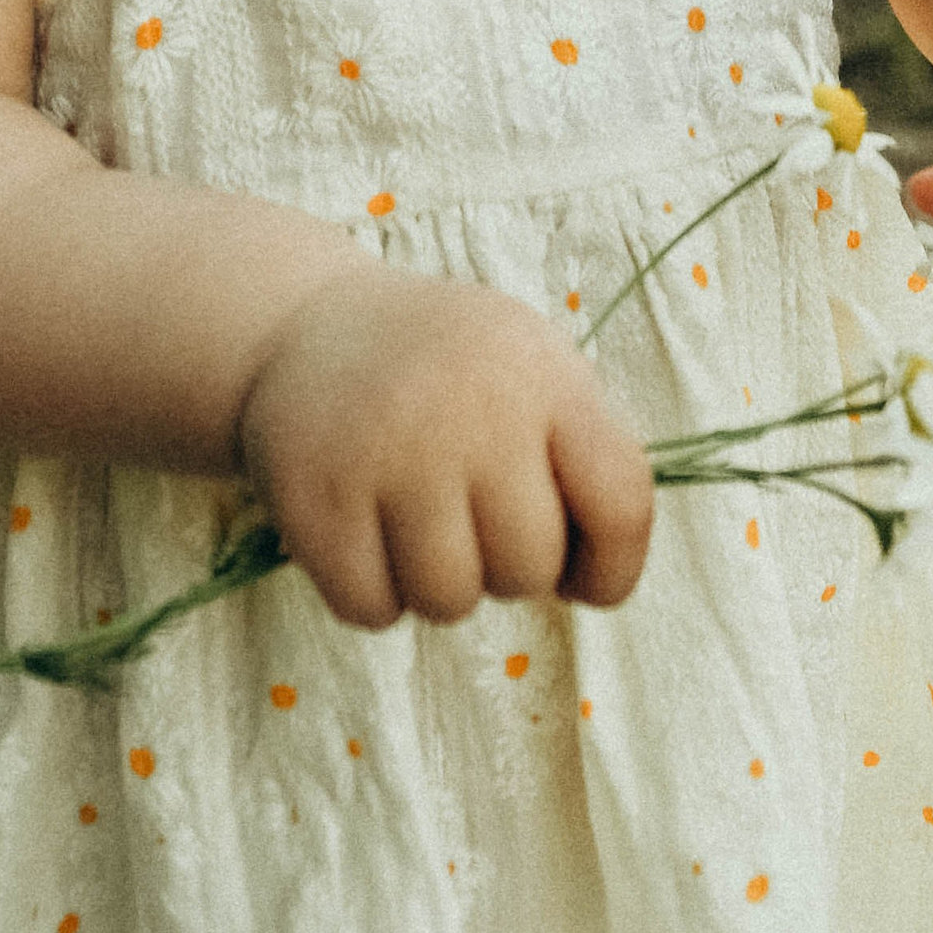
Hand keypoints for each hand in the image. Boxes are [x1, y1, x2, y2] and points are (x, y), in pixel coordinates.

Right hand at [237, 271, 655, 628]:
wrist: (309, 324)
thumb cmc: (452, 372)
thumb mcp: (537, 371)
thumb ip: (582, 459)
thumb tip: (594, 580)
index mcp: (547, 378)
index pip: (622, 505)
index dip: (614, 569)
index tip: (583, 579)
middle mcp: (474, 410)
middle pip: (529, 566)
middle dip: (511, 571)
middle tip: (476, 527)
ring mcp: (389, 451)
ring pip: (449, 598)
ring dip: (440, 589)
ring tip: (422, 532)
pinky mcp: (314, 494)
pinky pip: (369, 607)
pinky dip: (373, 597)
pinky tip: (370, 542)